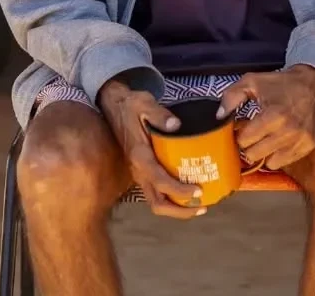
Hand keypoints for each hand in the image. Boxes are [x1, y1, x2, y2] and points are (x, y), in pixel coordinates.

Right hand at [97, 78, 207, 218]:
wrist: (112, 106)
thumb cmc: (130, 105)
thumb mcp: (144, 103)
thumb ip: (159, 114)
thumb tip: (176, 125)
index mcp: (139, 156)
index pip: (160, 181)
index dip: (179, 190)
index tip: (199, 190)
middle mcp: (138, 170)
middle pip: (157, 203)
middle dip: (179, 211)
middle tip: (202, 208)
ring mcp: (138, 173)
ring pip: (155, 201)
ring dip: (176, 208)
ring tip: (198, 205)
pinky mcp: (141, 171)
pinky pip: (156, 192)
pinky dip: (172, 197)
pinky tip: (187, 191)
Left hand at [217, 65, 314, 171]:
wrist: (311, 84)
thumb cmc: (279, 83)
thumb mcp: (251, 82)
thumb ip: (231, 97)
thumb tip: (219, 116)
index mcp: (274, 115)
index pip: (245, 140)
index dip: (239, 133)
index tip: (242, 128)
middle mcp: (288, 131)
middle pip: (254, 154)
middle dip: (248, 145)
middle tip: (251, 134)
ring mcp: (299, 141)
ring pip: (268, 162)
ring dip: (262, 152)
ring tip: (263, 139)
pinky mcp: (307, 146)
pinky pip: (283, 162)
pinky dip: (276, 155)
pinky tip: (276, 142)